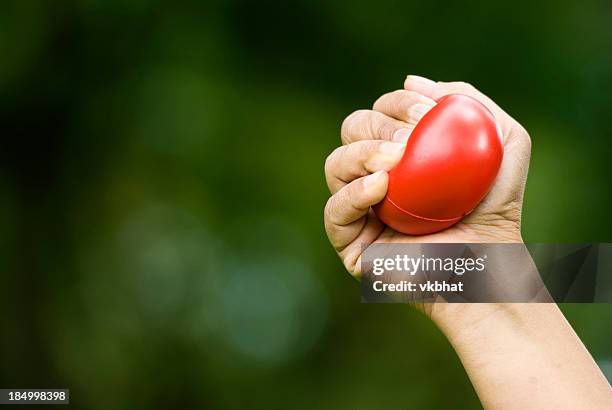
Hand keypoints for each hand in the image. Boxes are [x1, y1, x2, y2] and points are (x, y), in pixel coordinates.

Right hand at [324, 75, 531, 277]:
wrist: (489, 266)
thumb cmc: (497, 209)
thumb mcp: (505, 142)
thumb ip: (470, 102)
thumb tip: (411, 79)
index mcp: (400, 152)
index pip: (381, 112)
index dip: (395, 103)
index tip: (424, 112)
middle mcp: (374, 176)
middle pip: (351, 130)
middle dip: (377, 124)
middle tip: (409, 139)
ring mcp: (360, 210)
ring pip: (334, 164)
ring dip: (361, 153)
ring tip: (395, 161)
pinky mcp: (351, 243)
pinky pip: (334, 211)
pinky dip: (353, 193)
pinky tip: (380, 187)